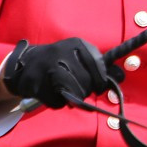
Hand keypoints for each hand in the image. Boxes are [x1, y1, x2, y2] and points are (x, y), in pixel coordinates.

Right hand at [2, 38, 119, 108]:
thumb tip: (121, 76)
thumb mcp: (79, 56)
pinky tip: (52, 92)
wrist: (25, 64)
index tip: (98, 85)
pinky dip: (58, 102)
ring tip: (65, 89)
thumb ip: (100, 66)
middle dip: (85, 90)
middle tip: (77, 86)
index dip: (101, 80)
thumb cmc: (59, 61)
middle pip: (87, 83)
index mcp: (76, 44)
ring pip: (75, 94)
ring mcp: (48, 69)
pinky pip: (59, 102)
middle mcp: (63, 53)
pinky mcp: (37, 85)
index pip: (98, 64)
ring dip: (73, 97)